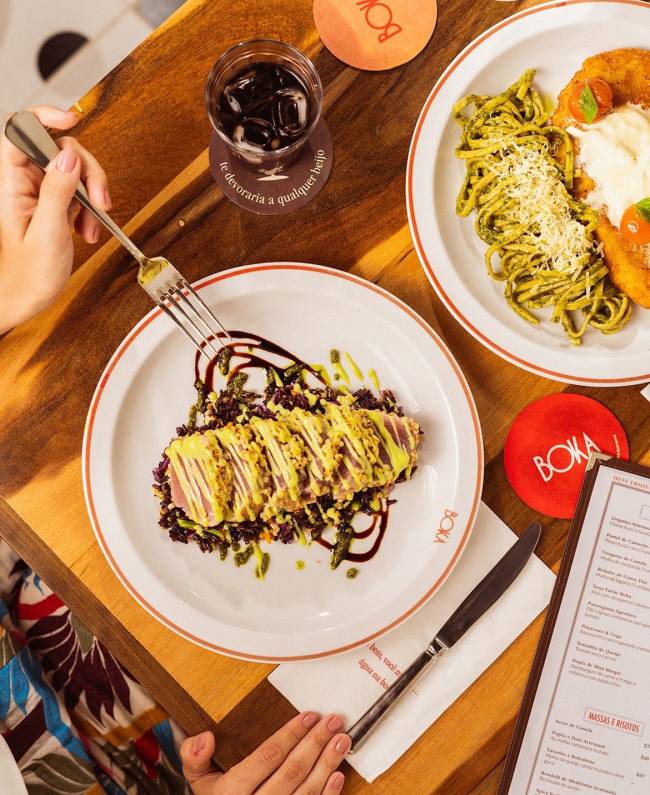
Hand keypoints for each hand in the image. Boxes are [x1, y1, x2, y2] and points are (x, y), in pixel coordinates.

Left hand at [0, 105, 110, 331]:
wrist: (27, 299)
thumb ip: (57, 191)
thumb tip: (67, 157)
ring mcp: (41, 194)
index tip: (71, 120)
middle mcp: (24, 184)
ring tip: (93, 224)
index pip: (20, 132)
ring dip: (92, 195)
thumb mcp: (47, 233)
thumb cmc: (28, 275)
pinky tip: (88, 230)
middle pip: (60, 151)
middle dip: (87, 172)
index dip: (44, 117)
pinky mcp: (55, 205)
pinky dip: (90, 210)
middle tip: (99, 200)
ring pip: (74, 172)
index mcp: (12, 185)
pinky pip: (79, 193)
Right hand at [180, 713, 350, 793]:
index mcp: (231, 793)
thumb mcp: (198, 783)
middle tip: (333, 721)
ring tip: (341, 741)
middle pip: (292, 772)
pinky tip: (337, 776)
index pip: (267, 757)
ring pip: (306, 792)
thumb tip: (205, 737)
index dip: (291, 734)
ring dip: (327, 764)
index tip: (309, 716)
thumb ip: (195, 758)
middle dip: (316, 742)